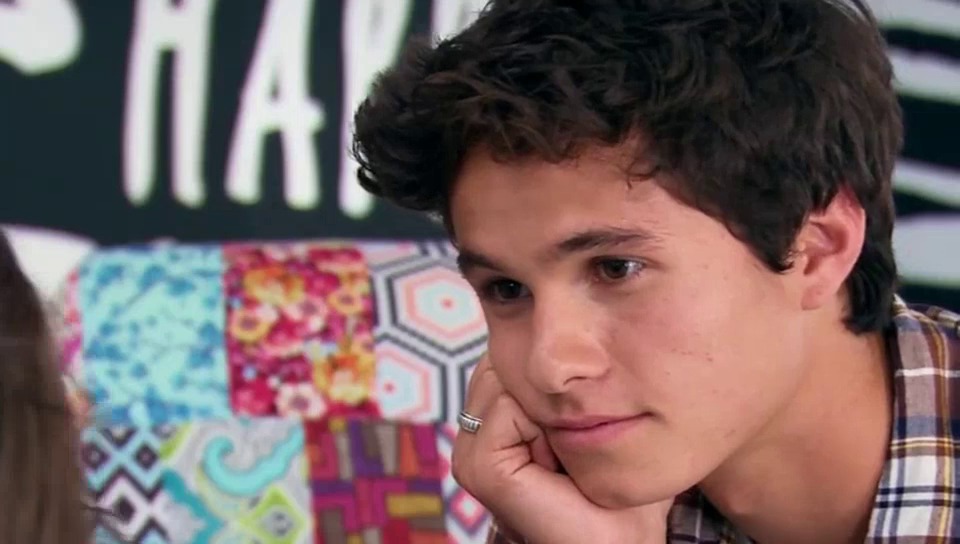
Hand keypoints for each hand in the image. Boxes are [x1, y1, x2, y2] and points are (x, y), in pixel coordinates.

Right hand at [451, 354, 673, 543]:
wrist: (624, 541)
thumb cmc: (621, 485)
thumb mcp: (599, 415)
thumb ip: (577, 374)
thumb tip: (587, 320)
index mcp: (495, 419)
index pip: (511, 355)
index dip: (555, 376)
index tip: (581, 423)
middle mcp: (475, 433)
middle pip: (506, 361)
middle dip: (549, 389)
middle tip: (574, 443)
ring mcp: (469, 452)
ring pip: (507, 377)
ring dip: (550, 408)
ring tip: (567, 454)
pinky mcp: (477, 468)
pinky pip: (508, 406)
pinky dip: (543, 426)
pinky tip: (557, 462)